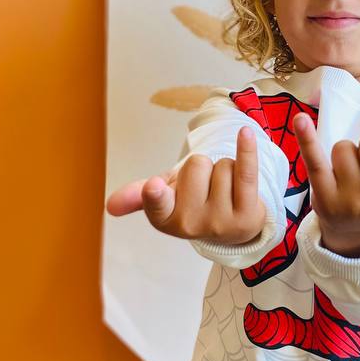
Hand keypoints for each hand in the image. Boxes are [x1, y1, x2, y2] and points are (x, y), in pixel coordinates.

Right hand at [104, 125, 267, 244]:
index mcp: (164, 220)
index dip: (156, 194)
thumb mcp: (163, 198)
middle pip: (196, 165)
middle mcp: (192, 226)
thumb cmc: (193, 203)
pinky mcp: (249, 215)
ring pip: (222, 165)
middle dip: (201, 168)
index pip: (158, 204)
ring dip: (224, 169)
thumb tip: (110, 206)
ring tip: (223, 189)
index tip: (154, 186)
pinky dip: (246, 150)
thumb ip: (139, 195)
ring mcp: (222, 222)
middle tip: (205, 187)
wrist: (232, 225)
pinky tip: (246, 134)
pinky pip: (247, 172)